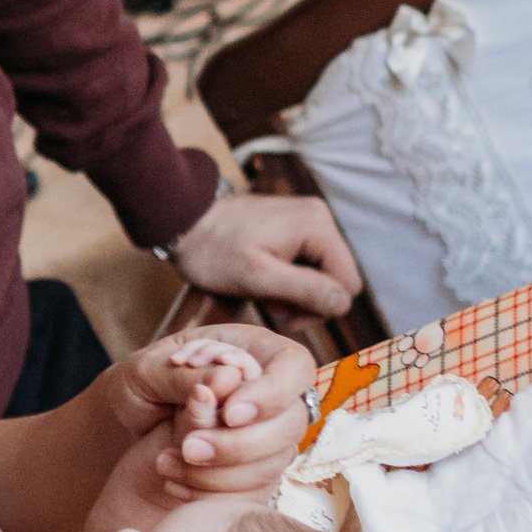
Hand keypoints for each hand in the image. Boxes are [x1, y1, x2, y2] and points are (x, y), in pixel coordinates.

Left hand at [80, 331, 311, 531]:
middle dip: (242, 443)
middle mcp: (270, 394)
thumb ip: (186, 374)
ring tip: (168, 463)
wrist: (125, 421)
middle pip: (292, 422)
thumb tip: (229, 378)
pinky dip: (212, 493)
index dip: (271, 394)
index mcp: (254, 350)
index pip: (294, 366)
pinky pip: (252, 492)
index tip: (228, 415)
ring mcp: (268, 436)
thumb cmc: (141, 382)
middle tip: (190, 448)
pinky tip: (174, 484)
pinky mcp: (254, 472)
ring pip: (275, 462)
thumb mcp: (149, 369)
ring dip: (224, 472)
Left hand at [168, 192, 360, 317]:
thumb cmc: (213, 250)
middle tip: (267, 304)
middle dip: (304, 303)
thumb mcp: (257, 276)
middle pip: (336, 283)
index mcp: (318, 226)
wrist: (183, 221)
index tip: (280, 311)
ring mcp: (307, 224)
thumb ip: (305, 289)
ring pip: (321, 279)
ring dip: (293, 295)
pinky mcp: (294, 231)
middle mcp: (320, 220)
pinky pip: (306, 268)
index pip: (348, 286)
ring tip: (260, 292)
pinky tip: (261, 282)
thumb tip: (344, 303)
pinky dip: (287, 282)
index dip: (319, 309)